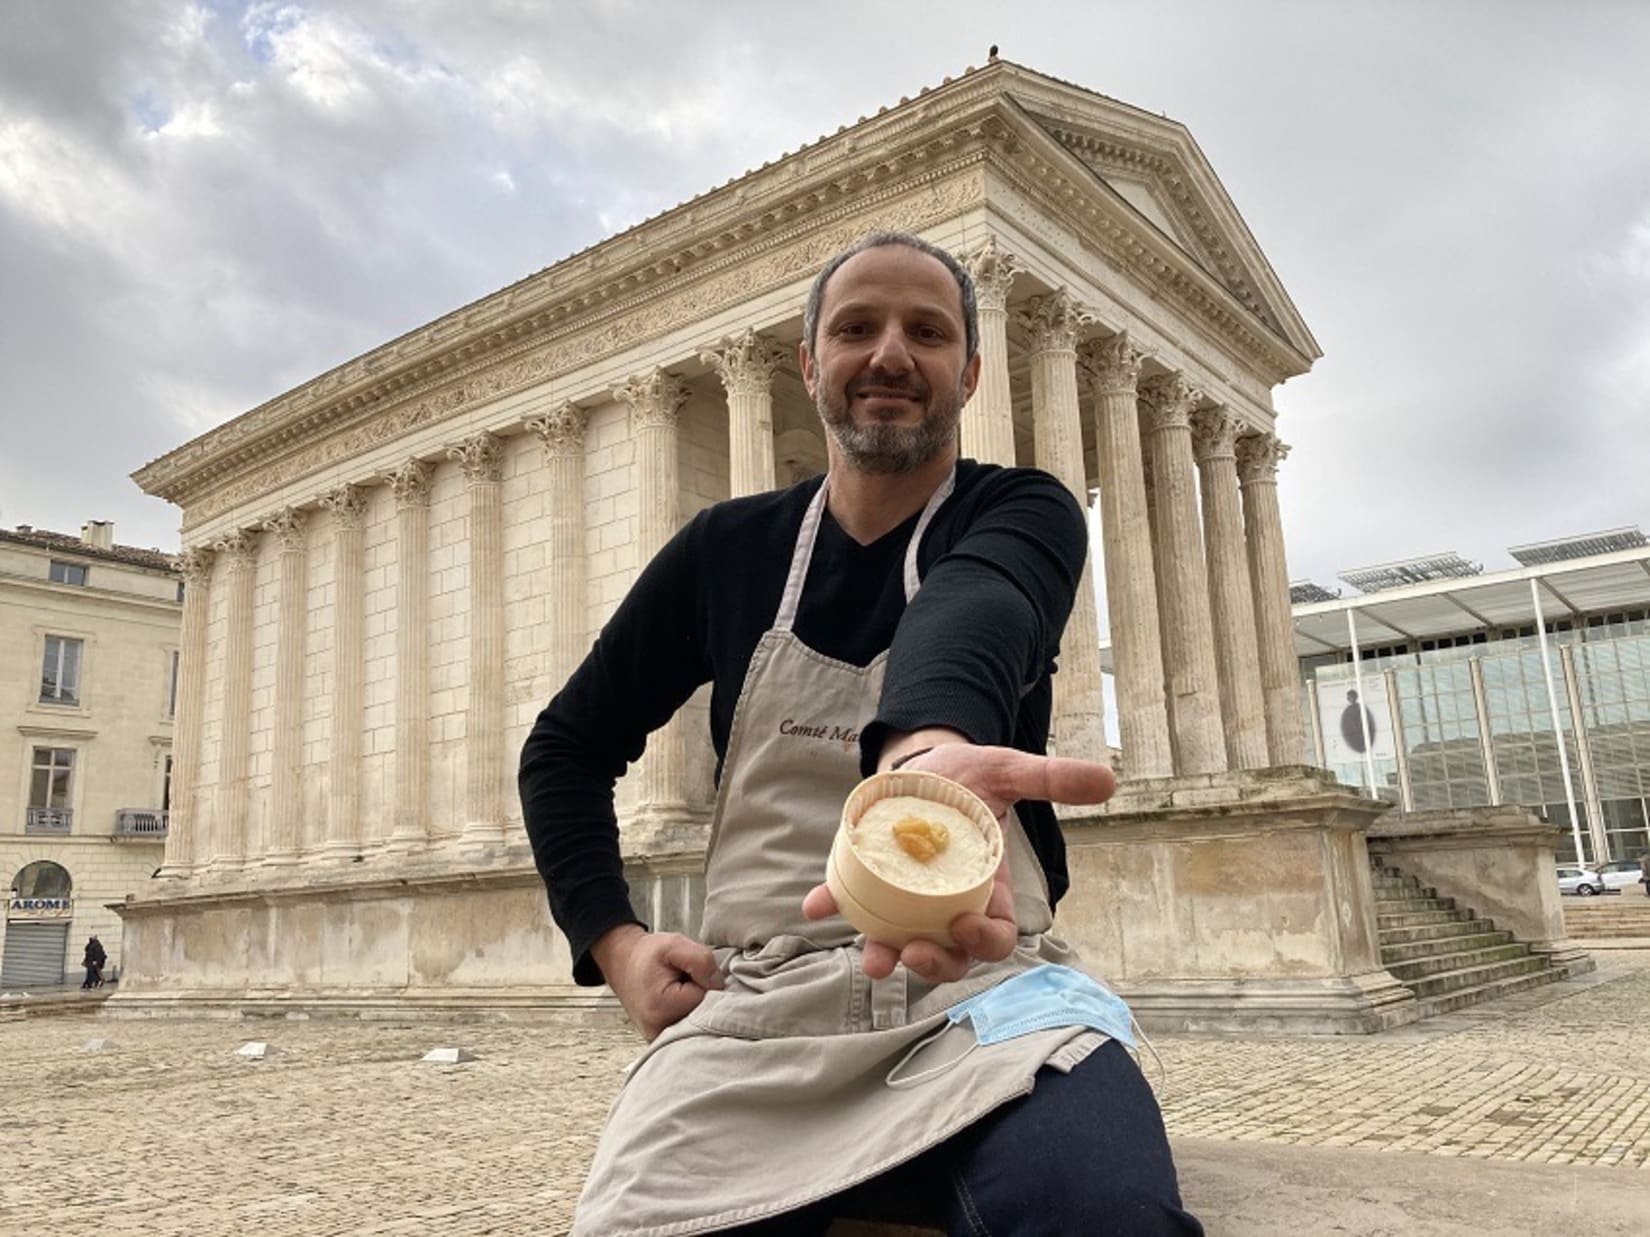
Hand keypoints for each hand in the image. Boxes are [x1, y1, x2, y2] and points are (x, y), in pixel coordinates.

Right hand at [590, 924, 723, 1040]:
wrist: (623, 964)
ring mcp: (660, 1040)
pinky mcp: (663, 1041)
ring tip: (678, 990)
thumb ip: (701, 960)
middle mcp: (659, 1031)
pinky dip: (688, 1014)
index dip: (703, 980)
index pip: (707, 998)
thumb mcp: (675, 944)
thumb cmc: (647, 955)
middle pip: (705, 1016)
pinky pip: (690, 1030)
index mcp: (661, 1007)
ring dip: (695, 1005)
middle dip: (701, 995)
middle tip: (683, 980)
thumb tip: (718, 985)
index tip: (688, 972)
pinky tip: (676, 1002)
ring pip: (700, 1023)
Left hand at [802, 743, 1114, 982]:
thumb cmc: (970, 778)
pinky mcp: (868, 877)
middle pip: (945, 954)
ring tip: (872, 956)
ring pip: (898, 939)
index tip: (970, 929)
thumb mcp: (1008, 772)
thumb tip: (1106, 779)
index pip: (992, 937)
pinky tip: (816, 905)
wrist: (925, 762)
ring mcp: (903, 896)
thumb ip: (1051, 778)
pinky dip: (832, 904)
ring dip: (883, 952)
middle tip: (912, 954)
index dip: (984, 945)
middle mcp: (943, 903)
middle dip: (932, 965)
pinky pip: (849, 899)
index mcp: (983, 889)